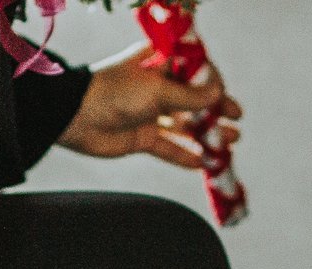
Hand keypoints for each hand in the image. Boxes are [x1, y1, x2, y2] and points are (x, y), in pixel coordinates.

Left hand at [57, 41, 242, 168]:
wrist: (76, 117)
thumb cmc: (115, 92)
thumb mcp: (158, 89)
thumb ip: (190, 96)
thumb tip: (218, 93)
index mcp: (158, 63)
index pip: (194, 69)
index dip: (212, 82)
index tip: (224, 94)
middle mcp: (156, 86)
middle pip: (193, 99)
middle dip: (215, 111)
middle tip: (235, 121)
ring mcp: (149, 113)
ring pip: (185, 125)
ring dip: (207, 134)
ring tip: (229, 142)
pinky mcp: (142, 137)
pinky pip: (169, 147)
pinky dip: (185, 155)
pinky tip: (203, 162)